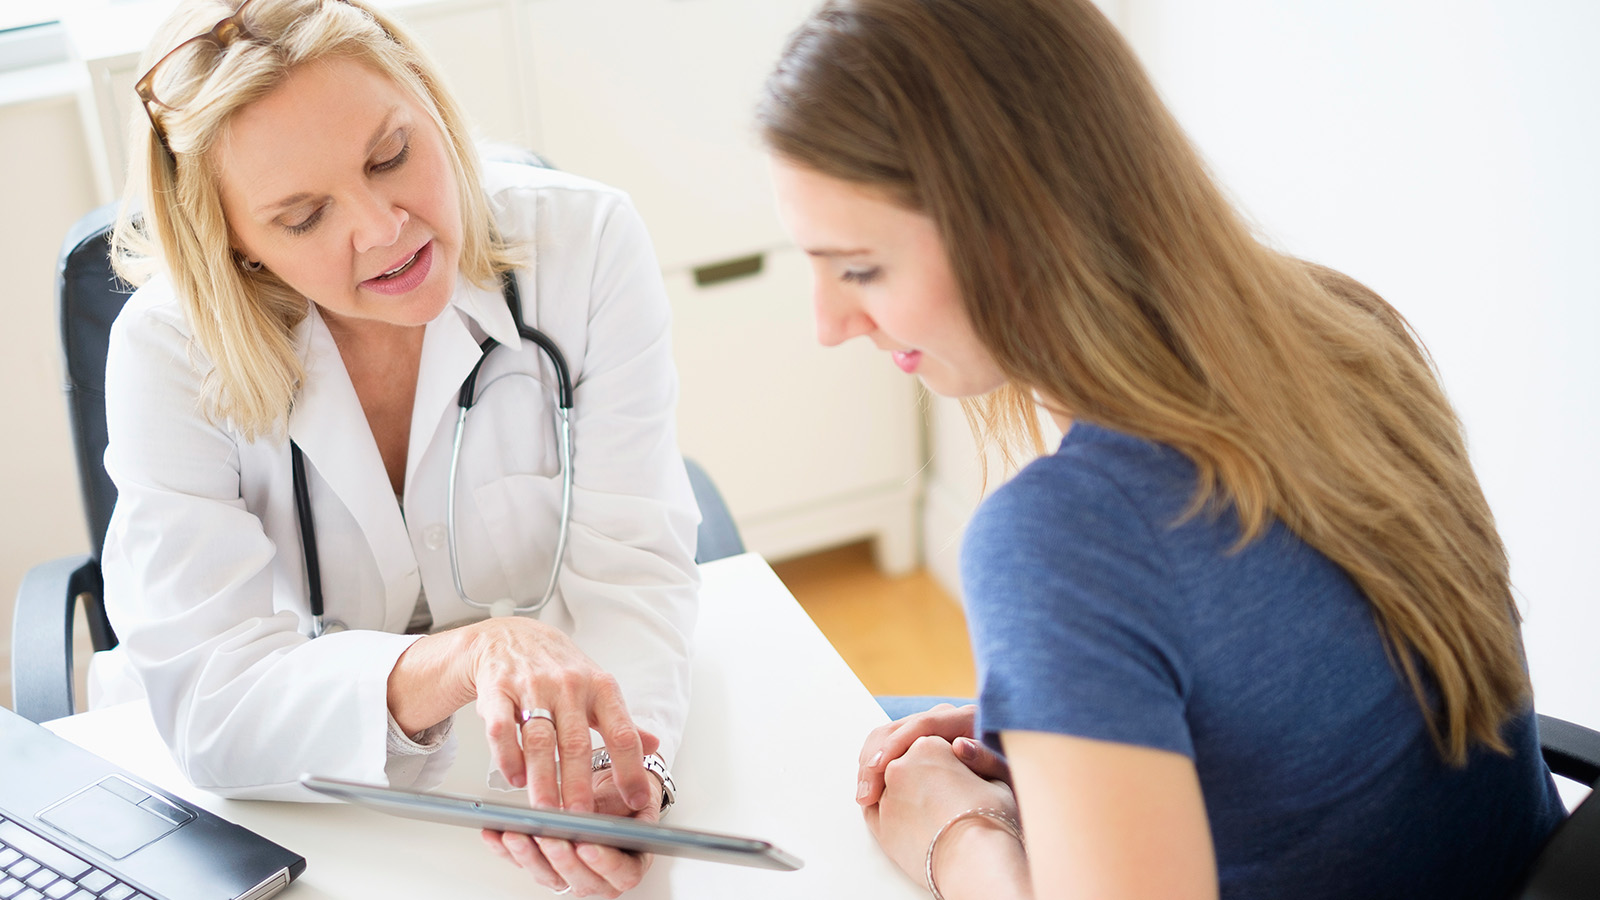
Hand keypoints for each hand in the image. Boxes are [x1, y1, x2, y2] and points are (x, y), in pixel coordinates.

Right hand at [387, 616, 656, 815]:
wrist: (511, 637)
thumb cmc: (559, 669)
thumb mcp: (598, 689)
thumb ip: (624, 722)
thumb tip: (656, 746)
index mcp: (601, 688)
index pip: (622, 734)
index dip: (631, 770)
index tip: (636, 802)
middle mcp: (570, 685)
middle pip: (577, 744)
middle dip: (579, 786)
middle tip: (581, 820)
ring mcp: (533, 686)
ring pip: (540, 741)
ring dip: (543, 780)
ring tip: (546, 812)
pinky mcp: (498, 689)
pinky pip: (502, 728)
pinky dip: (508, 756)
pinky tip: (514, 779)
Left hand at [481, 765, 663, 897]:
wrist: (610, 792)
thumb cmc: (624, 795)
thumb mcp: (633, 792)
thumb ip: (619, 801)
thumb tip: (607, 802)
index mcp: (630, 860)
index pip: (622, 873)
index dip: (604, 863)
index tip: (587, 845)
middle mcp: (599, 874)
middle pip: (581, 880)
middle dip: (560, 859)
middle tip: (547, 838)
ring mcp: (570, 872)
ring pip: (549, 874)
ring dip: (528, 856)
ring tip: (515, 835)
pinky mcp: (545, 863)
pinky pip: (525, 862)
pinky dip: (506, 849)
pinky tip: (494, 834)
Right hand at [858, 703, 1010, 805]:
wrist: (1018, 777)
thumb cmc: (1015, 779)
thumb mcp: (1009, 773)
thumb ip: (988, 759)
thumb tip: (960, 747)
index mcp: (967, 719)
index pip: (922, 725)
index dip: (896, 746)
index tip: (879, 770)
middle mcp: (945, 718)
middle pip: (897, 728)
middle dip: (875, 759)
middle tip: (866, 794)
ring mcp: (931, 728)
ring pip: (888, 736)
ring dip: (870, 764)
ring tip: (865, 796)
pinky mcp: (922, 742)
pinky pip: (891, 746)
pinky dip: (876, 765)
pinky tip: (871, 787)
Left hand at [864, 735, 1021, 887]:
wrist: (975, 863)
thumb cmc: (991, 821)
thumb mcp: (995, 780)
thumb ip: (977, 758)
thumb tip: (961, 745)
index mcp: (928, 744)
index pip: (928, 745)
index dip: (941, 759)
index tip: (950, 772)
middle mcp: (900, 764)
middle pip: (905, 762)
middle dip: (916, 773)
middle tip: (936, 792)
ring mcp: (886, 795)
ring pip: (886, 784)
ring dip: (897, 790)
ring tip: (925, 809)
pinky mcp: (879, 824)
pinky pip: (874, 810)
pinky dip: (884, 810)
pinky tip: (905, 818)